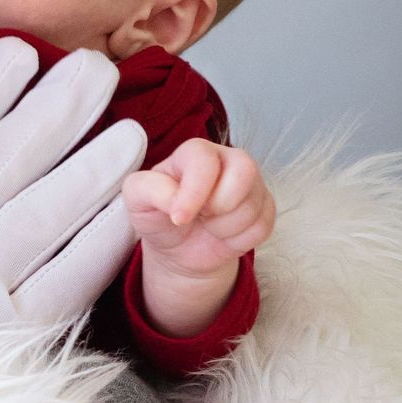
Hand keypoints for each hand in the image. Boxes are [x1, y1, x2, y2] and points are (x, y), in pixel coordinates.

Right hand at [0, 38, 147, 332]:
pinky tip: (125, 204)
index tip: (17, 54)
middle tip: (97, 69)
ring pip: (41, 211)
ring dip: (90, 164)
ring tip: (128, 128)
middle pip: (1, 163)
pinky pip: (65, 277)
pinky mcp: (7, 342)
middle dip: (54, 110)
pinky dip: (99, 236)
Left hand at [123, 139, 273, 336]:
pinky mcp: (264, 207)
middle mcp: (227, 160)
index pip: (205, 161)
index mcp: (195, 152)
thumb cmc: (159, 217)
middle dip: (219, 206)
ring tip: (208, 225)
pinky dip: (240, 241)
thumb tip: (175, 199)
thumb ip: (147, 189)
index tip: (179, 218)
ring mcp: (250, 183)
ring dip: (226, 228)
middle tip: (200, 216)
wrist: (180, 249)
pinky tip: (224, 234)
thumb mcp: (137, 202)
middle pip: (245, 171)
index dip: (195, 193)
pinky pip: (263, 227)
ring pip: (254, 205)